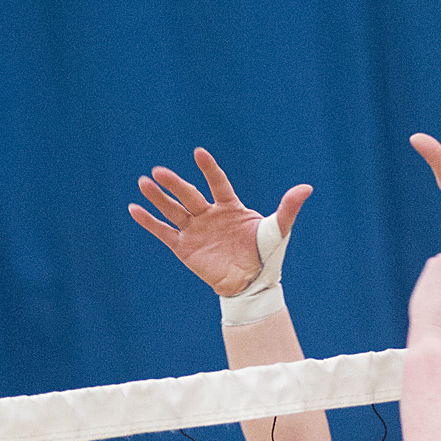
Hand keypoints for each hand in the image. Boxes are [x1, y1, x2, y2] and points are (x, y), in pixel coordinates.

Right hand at [131, 149, 311, 295]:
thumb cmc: (266, 256)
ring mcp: (195, 230)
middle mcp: (209, 214)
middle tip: (158, 171)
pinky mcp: (185, 248)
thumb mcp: (278, 231)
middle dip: (174, 184)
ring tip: (144, 182)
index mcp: (230, 207)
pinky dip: (148, 221)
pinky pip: (163, 232)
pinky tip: (133, 208)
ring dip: (158, 197)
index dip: (209, 169)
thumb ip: (288, 208)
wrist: (252, 286)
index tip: (199, 154)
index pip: (217, 183)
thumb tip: (307, 188)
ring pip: (173, 209)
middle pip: (189, 194)